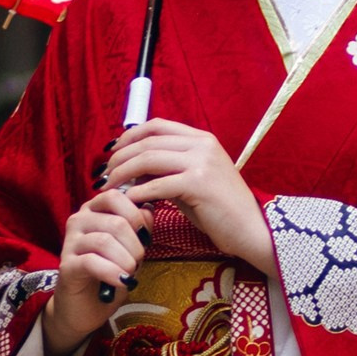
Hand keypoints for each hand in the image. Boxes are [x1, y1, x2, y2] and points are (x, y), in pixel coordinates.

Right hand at [45, 186, 147, 355]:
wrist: (85, 308)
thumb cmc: (109, 274)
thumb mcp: (130, 249)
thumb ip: (139, 227)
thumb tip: (149, 208)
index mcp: (94, 211)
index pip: (115, 196)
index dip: (136, 216)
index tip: (144, 237)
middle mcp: (78, 220)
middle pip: (116, 221)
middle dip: (135, 244)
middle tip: (138, 262)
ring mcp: (70, 242)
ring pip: (105, 240)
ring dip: (126, 260)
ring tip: (130, 273)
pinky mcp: (67, 265)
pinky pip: (92, 262)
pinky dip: (112, 272)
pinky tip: (122, 282)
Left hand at [104, 118, 273, 274]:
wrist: (251, 230)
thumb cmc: (221, 211)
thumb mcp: (192, 182)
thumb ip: (167, 170)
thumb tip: (133, 168)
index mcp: (202, 139)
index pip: (157, 126)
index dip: (129, 136)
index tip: (112, 151)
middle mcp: (202, 144)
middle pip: (149, 141)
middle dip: (120, 157)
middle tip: (104, 174)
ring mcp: (202, 162)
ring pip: (149, 159)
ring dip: (123, 173)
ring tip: (110, 187)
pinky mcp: (199, 183)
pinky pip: (157, 184)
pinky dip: (138, 192)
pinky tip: (127, 202)